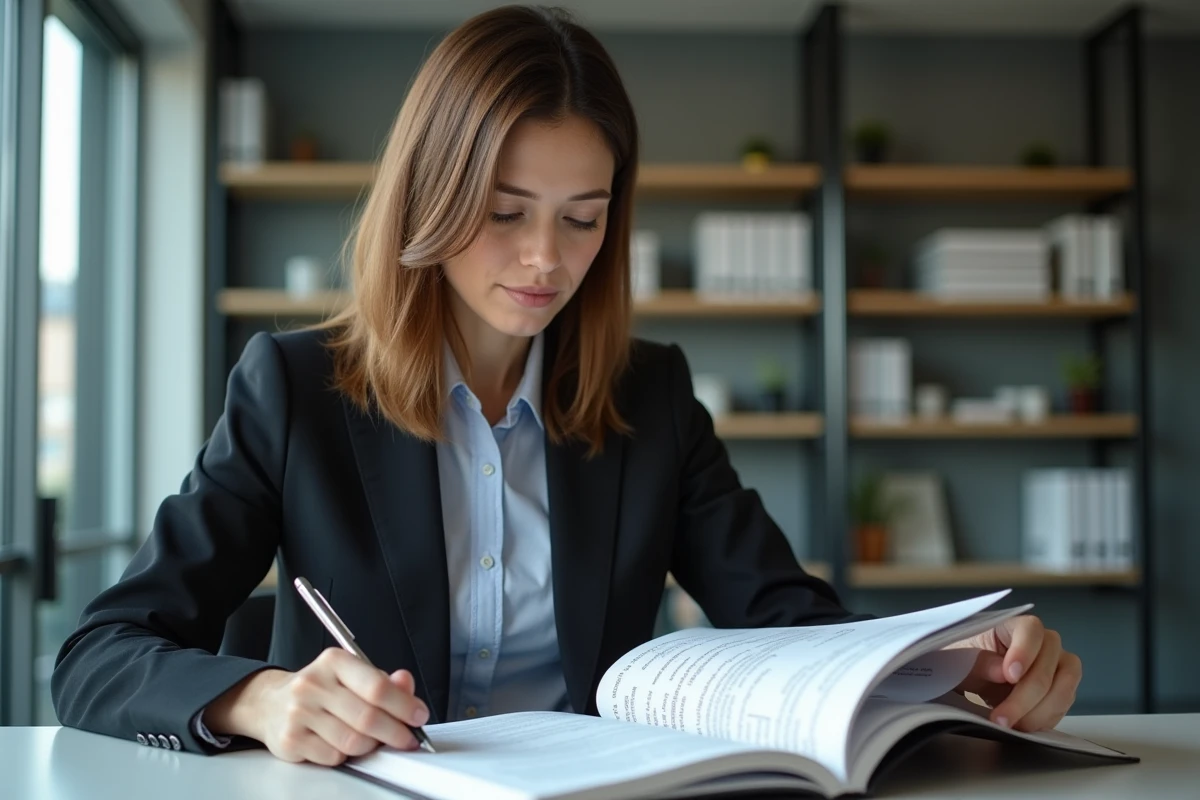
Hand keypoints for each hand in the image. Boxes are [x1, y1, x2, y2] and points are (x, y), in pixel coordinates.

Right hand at [207, 648, 429, 764]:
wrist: (271, 703)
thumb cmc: (321, 689)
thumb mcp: (352, 675)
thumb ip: (383, 681)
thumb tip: (406, 683)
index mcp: (334, 661)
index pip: (376, 686)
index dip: (404, 705)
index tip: (419, 716)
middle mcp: (313, 684)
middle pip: (367, 717)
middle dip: (395, 733)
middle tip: (407, 739)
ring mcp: (298, 713)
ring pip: (352, 741)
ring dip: (371, 746)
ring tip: (373, 740)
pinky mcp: (290, 740)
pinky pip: (333, 757)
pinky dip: (345, 755)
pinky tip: (342, 744)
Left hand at [949, 615, 1081, 731]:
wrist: (975, 679)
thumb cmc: (967, 660)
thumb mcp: (962, 659)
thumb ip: (980, 663)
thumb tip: (1001, 672)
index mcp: (1015, 626)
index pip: (1031, 630)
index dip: (1024, 652)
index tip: (1009, 676)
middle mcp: (1045, 643)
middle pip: (1049, 664)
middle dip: (1025, 696)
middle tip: (1002, 717)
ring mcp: (1058, 666)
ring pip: (1064, 687)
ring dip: (1038, 712)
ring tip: (1011, 725)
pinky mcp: (1062, 690)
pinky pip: (1062, 706)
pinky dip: (1044, 720)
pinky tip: (1022, 725)